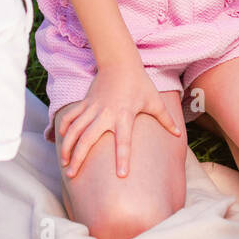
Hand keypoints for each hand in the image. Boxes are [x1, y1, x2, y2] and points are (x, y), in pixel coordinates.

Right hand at [56, 61, 182, 178]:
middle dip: (78, 157)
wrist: (120, 62)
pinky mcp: (85, 103)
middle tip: (71, 175)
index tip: (121, 175)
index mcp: (124, 116)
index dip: (123, 158)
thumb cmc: (140, 83)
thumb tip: (178, 134)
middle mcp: (105, 114)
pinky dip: (64, 128)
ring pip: (75, 130)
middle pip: (88, 139)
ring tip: (64, 163)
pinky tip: (59, 140)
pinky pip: (71, 117)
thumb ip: (165, 119)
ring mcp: (93, 108)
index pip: (124, 141)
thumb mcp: (154, 101)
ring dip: (67, 146)